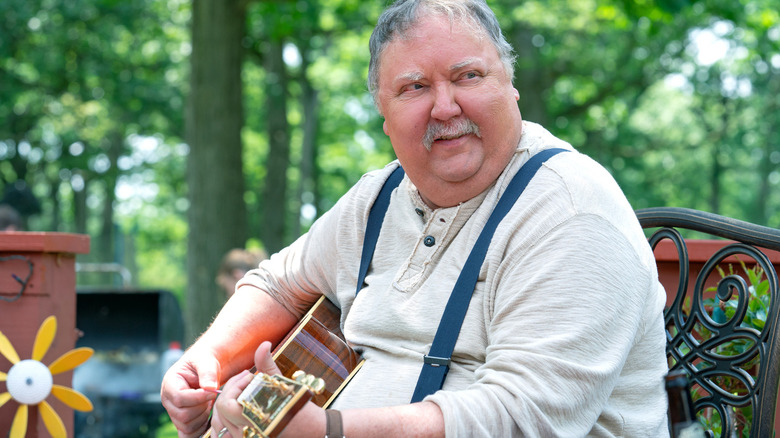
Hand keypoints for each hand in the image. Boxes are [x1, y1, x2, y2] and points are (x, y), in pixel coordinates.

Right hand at [160, 348, 221, 436]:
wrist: (205, 369)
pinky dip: (200, 429)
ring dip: (202, 417)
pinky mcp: (181, 421)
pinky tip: (208, 417)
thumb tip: (210, 387)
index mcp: (170, 384)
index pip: (179, 398)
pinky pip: (188, 434)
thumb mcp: (206, 361)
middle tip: (211, 398)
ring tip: (209, 403)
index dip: (198, 397)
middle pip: (183, 415)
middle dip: (202, 408)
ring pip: (187, 426)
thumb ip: (207, 372)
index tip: (213, 391)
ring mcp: (174, 413)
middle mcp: (168, 401)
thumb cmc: (204, 362)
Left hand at [211, 341, 325, 437]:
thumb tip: (263, 344)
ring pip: (220, 425)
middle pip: (220, 413)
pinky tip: (239, 410)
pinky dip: (227, 422)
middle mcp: (248, 433)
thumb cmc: (299, 407)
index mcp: (256, 418)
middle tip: (244, 383)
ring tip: (241, 395)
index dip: (234, 386)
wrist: (314, 431)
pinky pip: (226, 435)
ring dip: (226, 407)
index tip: (249, 377)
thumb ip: (267, 365)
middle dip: (229, 393)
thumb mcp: (283, 385)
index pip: (226, 404)